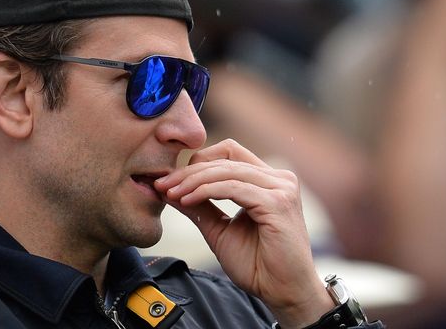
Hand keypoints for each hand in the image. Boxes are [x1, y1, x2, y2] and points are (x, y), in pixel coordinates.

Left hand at [154, 139, 333, 326]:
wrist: (283, 293)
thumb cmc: (257, 265)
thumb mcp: (219, 230)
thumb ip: (199, 207)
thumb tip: (169, 190)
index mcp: (268, 181)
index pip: (229, 153)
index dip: (198, 161)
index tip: (170, 180)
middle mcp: (279, 179)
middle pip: (225, 159)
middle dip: (188, 171)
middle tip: (162, 184)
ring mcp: (281, 188)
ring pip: (227, 171)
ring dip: (193, 180)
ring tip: (171, 193)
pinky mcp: (278, 203)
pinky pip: (233, 188)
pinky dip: (206, 191)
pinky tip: (187, 200)